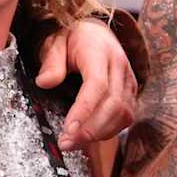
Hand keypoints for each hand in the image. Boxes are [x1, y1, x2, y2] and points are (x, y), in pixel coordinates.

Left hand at [36, 17, 138, 148]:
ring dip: (100, 133)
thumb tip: (45, 82)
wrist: (97, 34)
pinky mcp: (132, 93)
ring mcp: (130, 81)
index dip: (84, 110)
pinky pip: (126, 117)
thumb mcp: (55, 43)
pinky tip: (90, 136)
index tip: (68, 130)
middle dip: (90, 129)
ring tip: (75, 143)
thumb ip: (51, 62)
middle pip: (113, 104)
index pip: (97, 85)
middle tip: (66, 143)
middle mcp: (120, 66)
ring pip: (123, 114)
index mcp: (100, 51)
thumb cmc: (73, 40)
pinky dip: (110, 130)